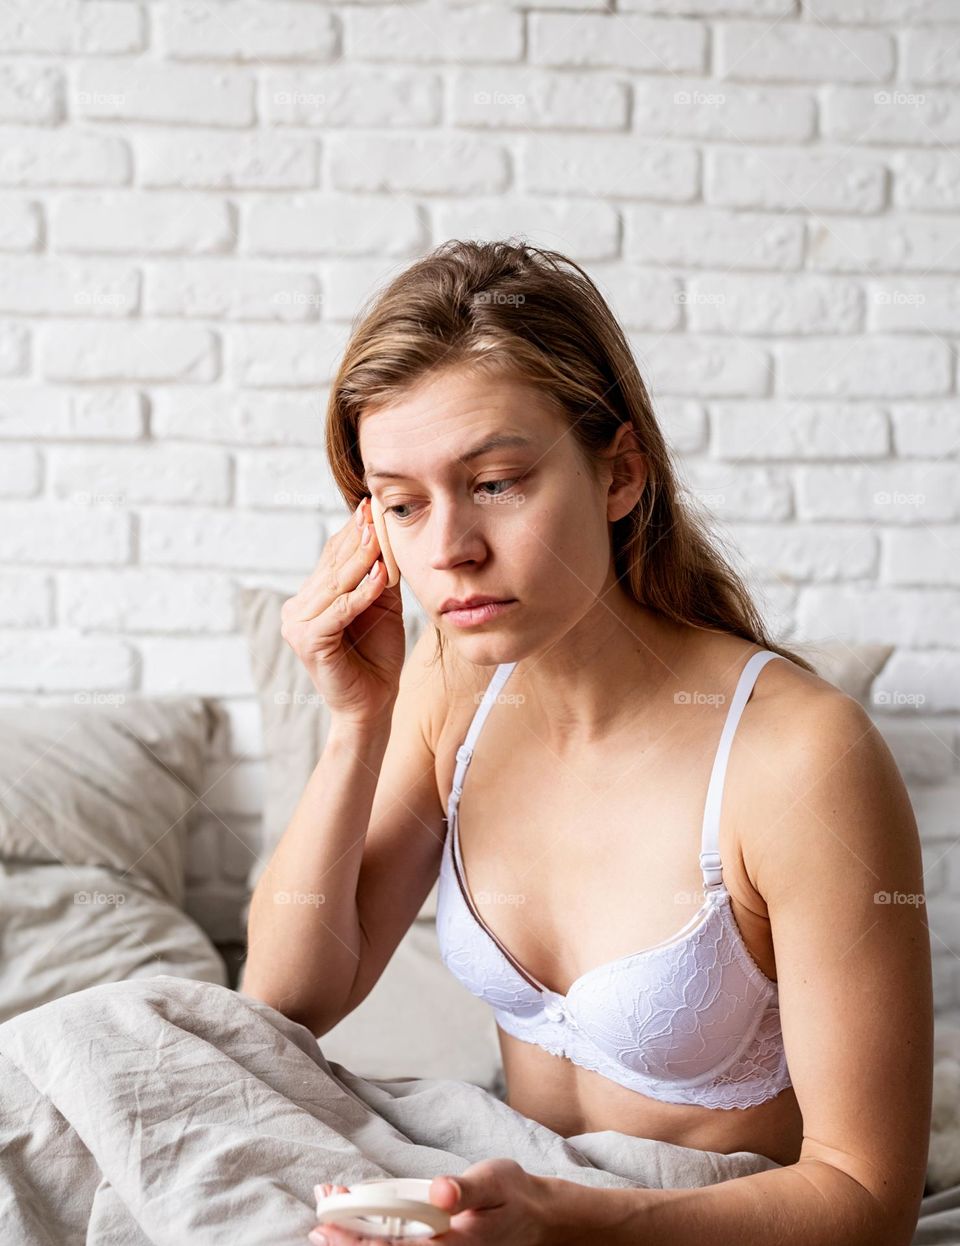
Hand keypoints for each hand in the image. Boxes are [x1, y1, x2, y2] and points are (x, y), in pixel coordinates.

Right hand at [280, 496, 404, 728]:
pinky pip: (341, 609)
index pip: (332, 557)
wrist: (372, 704)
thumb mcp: (382, 607)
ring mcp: (297, 625)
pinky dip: (362, 592)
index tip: (371, 506)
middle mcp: (297, 608)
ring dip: (361, 557)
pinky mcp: (308, 641)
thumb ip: (379, 575)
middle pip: (332, 565)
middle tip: (374, 509)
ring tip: (379, 533)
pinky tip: (380, 575)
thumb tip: (385, 534)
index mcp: (310, 598)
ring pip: (336, 583)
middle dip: (357, 537)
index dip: (353, 532)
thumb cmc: (378, 657)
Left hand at [308, 1159, 553, 1244]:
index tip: (326, 1225)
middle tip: (318, 1214)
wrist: (540, 1220)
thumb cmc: (515, 1197)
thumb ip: (466, 1188)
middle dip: (346, 1239)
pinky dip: (372, 1231)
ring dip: (355, 1236)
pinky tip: (356, 1209)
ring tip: (329, 1208)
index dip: (355, 1241)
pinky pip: (398, 1245)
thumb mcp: (495, 1181)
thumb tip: (439, 1190)